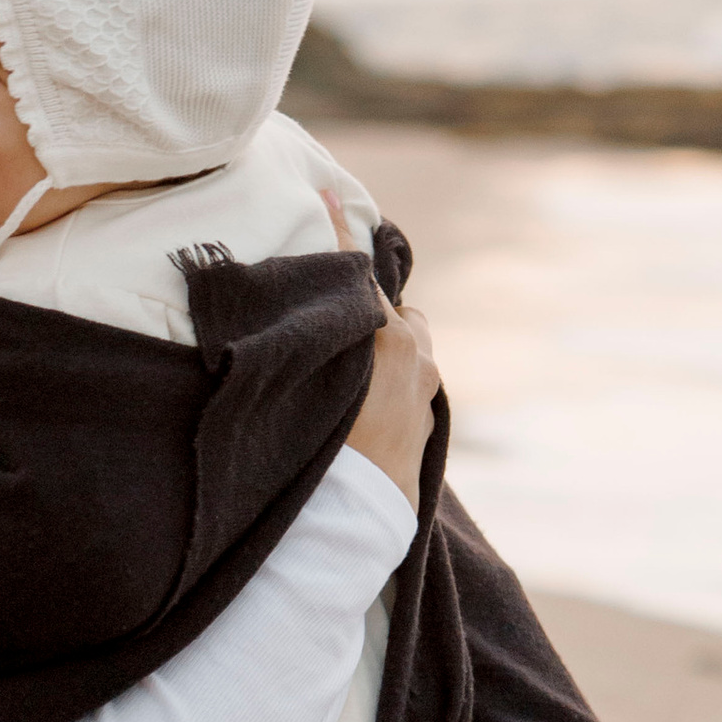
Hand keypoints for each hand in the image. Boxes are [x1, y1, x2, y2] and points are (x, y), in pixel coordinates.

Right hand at [326, 192, 437, 508]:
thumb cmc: (320, 456)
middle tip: (335, 328)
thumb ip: (308, 337)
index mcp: (391, 340)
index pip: (360, 273)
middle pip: (400, 314)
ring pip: (413, 351)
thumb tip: (294, 305)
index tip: (327, 194)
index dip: (338, 232)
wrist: (353, 527)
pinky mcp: (428, 430)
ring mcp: (428, 397)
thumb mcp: (308, 384)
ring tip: (352, 375)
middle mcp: (420, 361)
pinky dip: (395, 385)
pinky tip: (365, 410)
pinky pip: (413, 388)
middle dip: (373, 314)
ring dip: (389, 352)